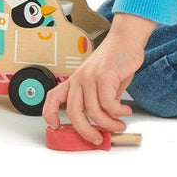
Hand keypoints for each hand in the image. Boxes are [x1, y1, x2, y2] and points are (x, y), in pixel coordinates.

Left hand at [42, 13, 156, 144]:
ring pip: (94, 112)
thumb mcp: (102, 81)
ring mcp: (91, 77)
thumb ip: (100, 100)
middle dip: (86, 131)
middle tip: (98, 138)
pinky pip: (109, 104)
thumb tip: (104, 120)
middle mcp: (80, 79)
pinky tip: (124, 111)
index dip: (49, 114)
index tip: (55, 126)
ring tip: (119, 124)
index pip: (53, 97)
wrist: (126, 39)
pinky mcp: (105, 76)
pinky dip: (118, 113)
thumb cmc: (115, 59)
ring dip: (109, 124)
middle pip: (74, 113)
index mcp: (75, 79)